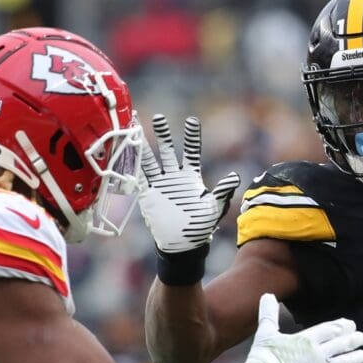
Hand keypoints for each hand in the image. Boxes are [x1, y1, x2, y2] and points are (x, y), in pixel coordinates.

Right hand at [137, 114, 240, 252]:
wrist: (183, 244)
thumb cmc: (201, 226)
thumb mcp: (214, 208)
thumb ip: (223, 192)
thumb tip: (235, 177)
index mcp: (190, 177)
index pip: (190, 152)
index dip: (191, 137)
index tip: (191, 121)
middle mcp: (174, 177)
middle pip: (167, 150)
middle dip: (163, 134)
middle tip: (158, 117)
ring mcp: (160, 185)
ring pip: (150, 160)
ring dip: (143, 146)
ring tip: (136, 129)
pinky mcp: (148, 195)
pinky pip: (139, 177)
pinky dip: (133, 165)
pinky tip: (127, 152)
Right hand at [225, 294, 362, 362]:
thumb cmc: (262, 357)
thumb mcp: (266, 332)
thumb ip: (269, 313)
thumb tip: (267, 295)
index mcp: (307, 339)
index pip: (331, 329)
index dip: (342, 326)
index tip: (350, 324)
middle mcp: (317, 354)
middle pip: (341, 344)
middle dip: (354, 340)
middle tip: (362, 337)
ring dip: (356, 358)